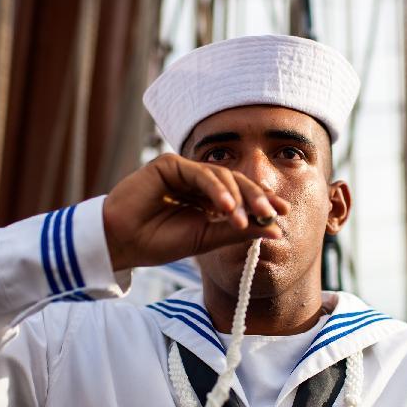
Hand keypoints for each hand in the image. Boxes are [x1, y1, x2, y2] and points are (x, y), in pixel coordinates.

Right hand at [102, 153, 289, 270]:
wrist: (123, 242)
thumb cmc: (160, 242)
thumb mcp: (207, 239)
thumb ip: (239, 231)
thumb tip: (275, 230)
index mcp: (208, 199)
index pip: (242, 196)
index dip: (263, 203)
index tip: (283, 214)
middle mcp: (199, 182)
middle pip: (236, 182)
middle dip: (256, 198)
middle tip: (272, 213)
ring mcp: (185, 171)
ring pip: (221, 176)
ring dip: (235, 198)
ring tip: (240, 219)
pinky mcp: (169, 164)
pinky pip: (199, 173)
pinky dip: (215, 189)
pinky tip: (225, 207)